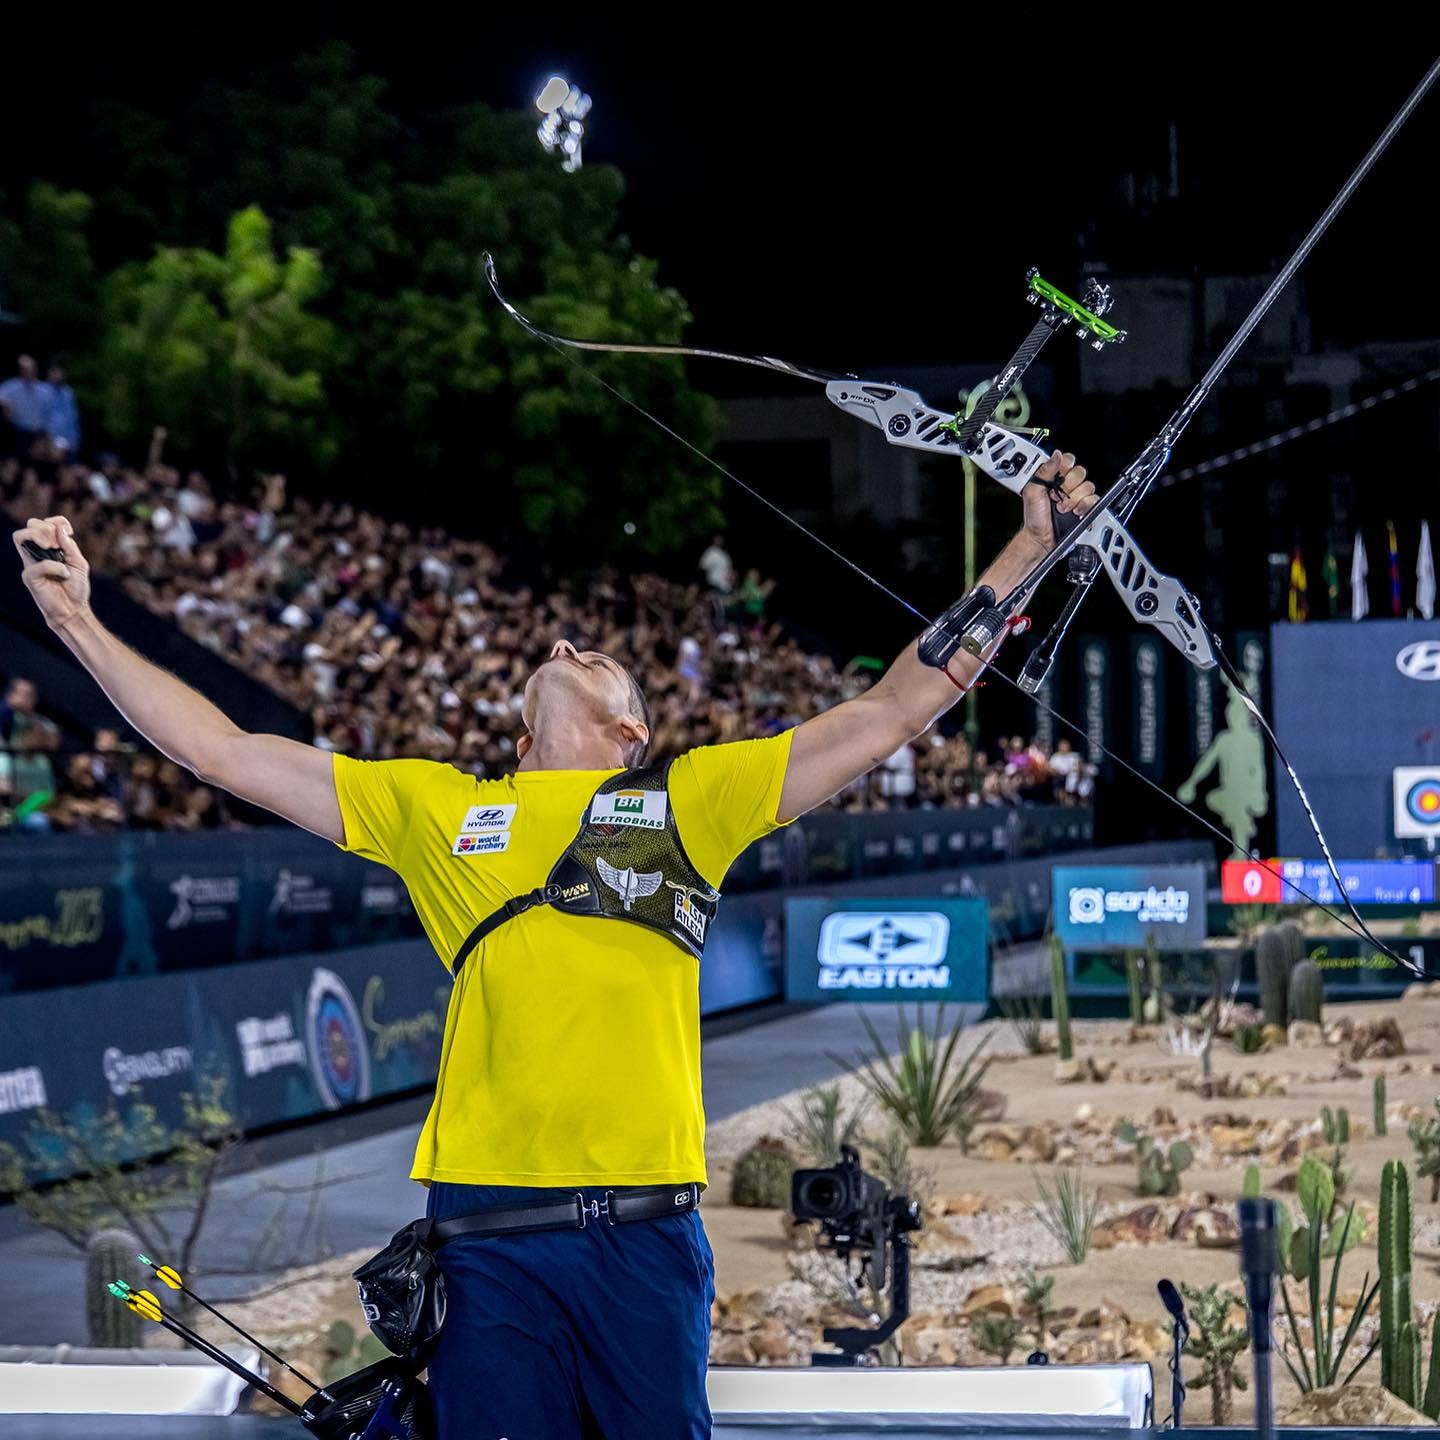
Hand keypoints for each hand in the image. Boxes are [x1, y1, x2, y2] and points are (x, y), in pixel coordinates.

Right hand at [13, 515, 91, 631]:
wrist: (73, 610)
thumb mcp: (79, 563)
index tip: (69, 532)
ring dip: (40, 537)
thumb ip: (70, 546)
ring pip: (19, 537)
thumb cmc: (76, 588)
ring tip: (53, 549)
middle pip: (29, 524)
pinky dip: (55, 566)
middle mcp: (37, 553)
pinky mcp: (29, 577)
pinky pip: (38, 564)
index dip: (56, 521)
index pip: (43, 523)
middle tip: (58, 544)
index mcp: (49, 548)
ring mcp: (30, 563)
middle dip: (46, 528)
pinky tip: (64, 574)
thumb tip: (60, 528)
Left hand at [1021, 450, 1098, 553]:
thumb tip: (1056, 455)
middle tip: (1056, 497)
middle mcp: (1067, 485)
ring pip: (1088, 486)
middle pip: (1080, 472)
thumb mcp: (1032, 491)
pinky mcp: (1085, 507)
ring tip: (1062, 508)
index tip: (1057, 478)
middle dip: (1068, 486)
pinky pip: (1094, 499)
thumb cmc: (1034, 517)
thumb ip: (1044, 471)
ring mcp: (1077, 496)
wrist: (1040, 538)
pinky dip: (1084, 506)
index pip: (1068, 461)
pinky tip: (1074, 511)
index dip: (1064, 468)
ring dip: (1074, 499)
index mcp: (1054, 477)